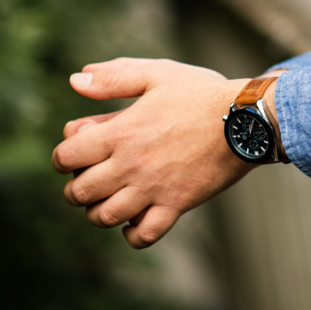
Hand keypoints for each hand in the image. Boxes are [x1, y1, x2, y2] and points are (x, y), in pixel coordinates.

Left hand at [52, 57, 262, 248]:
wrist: (246, 119)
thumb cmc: (200, 93)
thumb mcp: (157, 73)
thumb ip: (113, 77)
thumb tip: (74, 80)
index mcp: (122, 131)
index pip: (67, 156)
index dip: (64, 155)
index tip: (76, 149)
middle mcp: (131, 164)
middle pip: (79, 192)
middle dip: (75, 186)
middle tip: (89, 175)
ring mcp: (153, 188)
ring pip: (104, 217)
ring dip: (98, 210)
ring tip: (110, 196)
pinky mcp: (176, 206)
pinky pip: (142, 235)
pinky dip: (131, 233)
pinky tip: (134, 218)